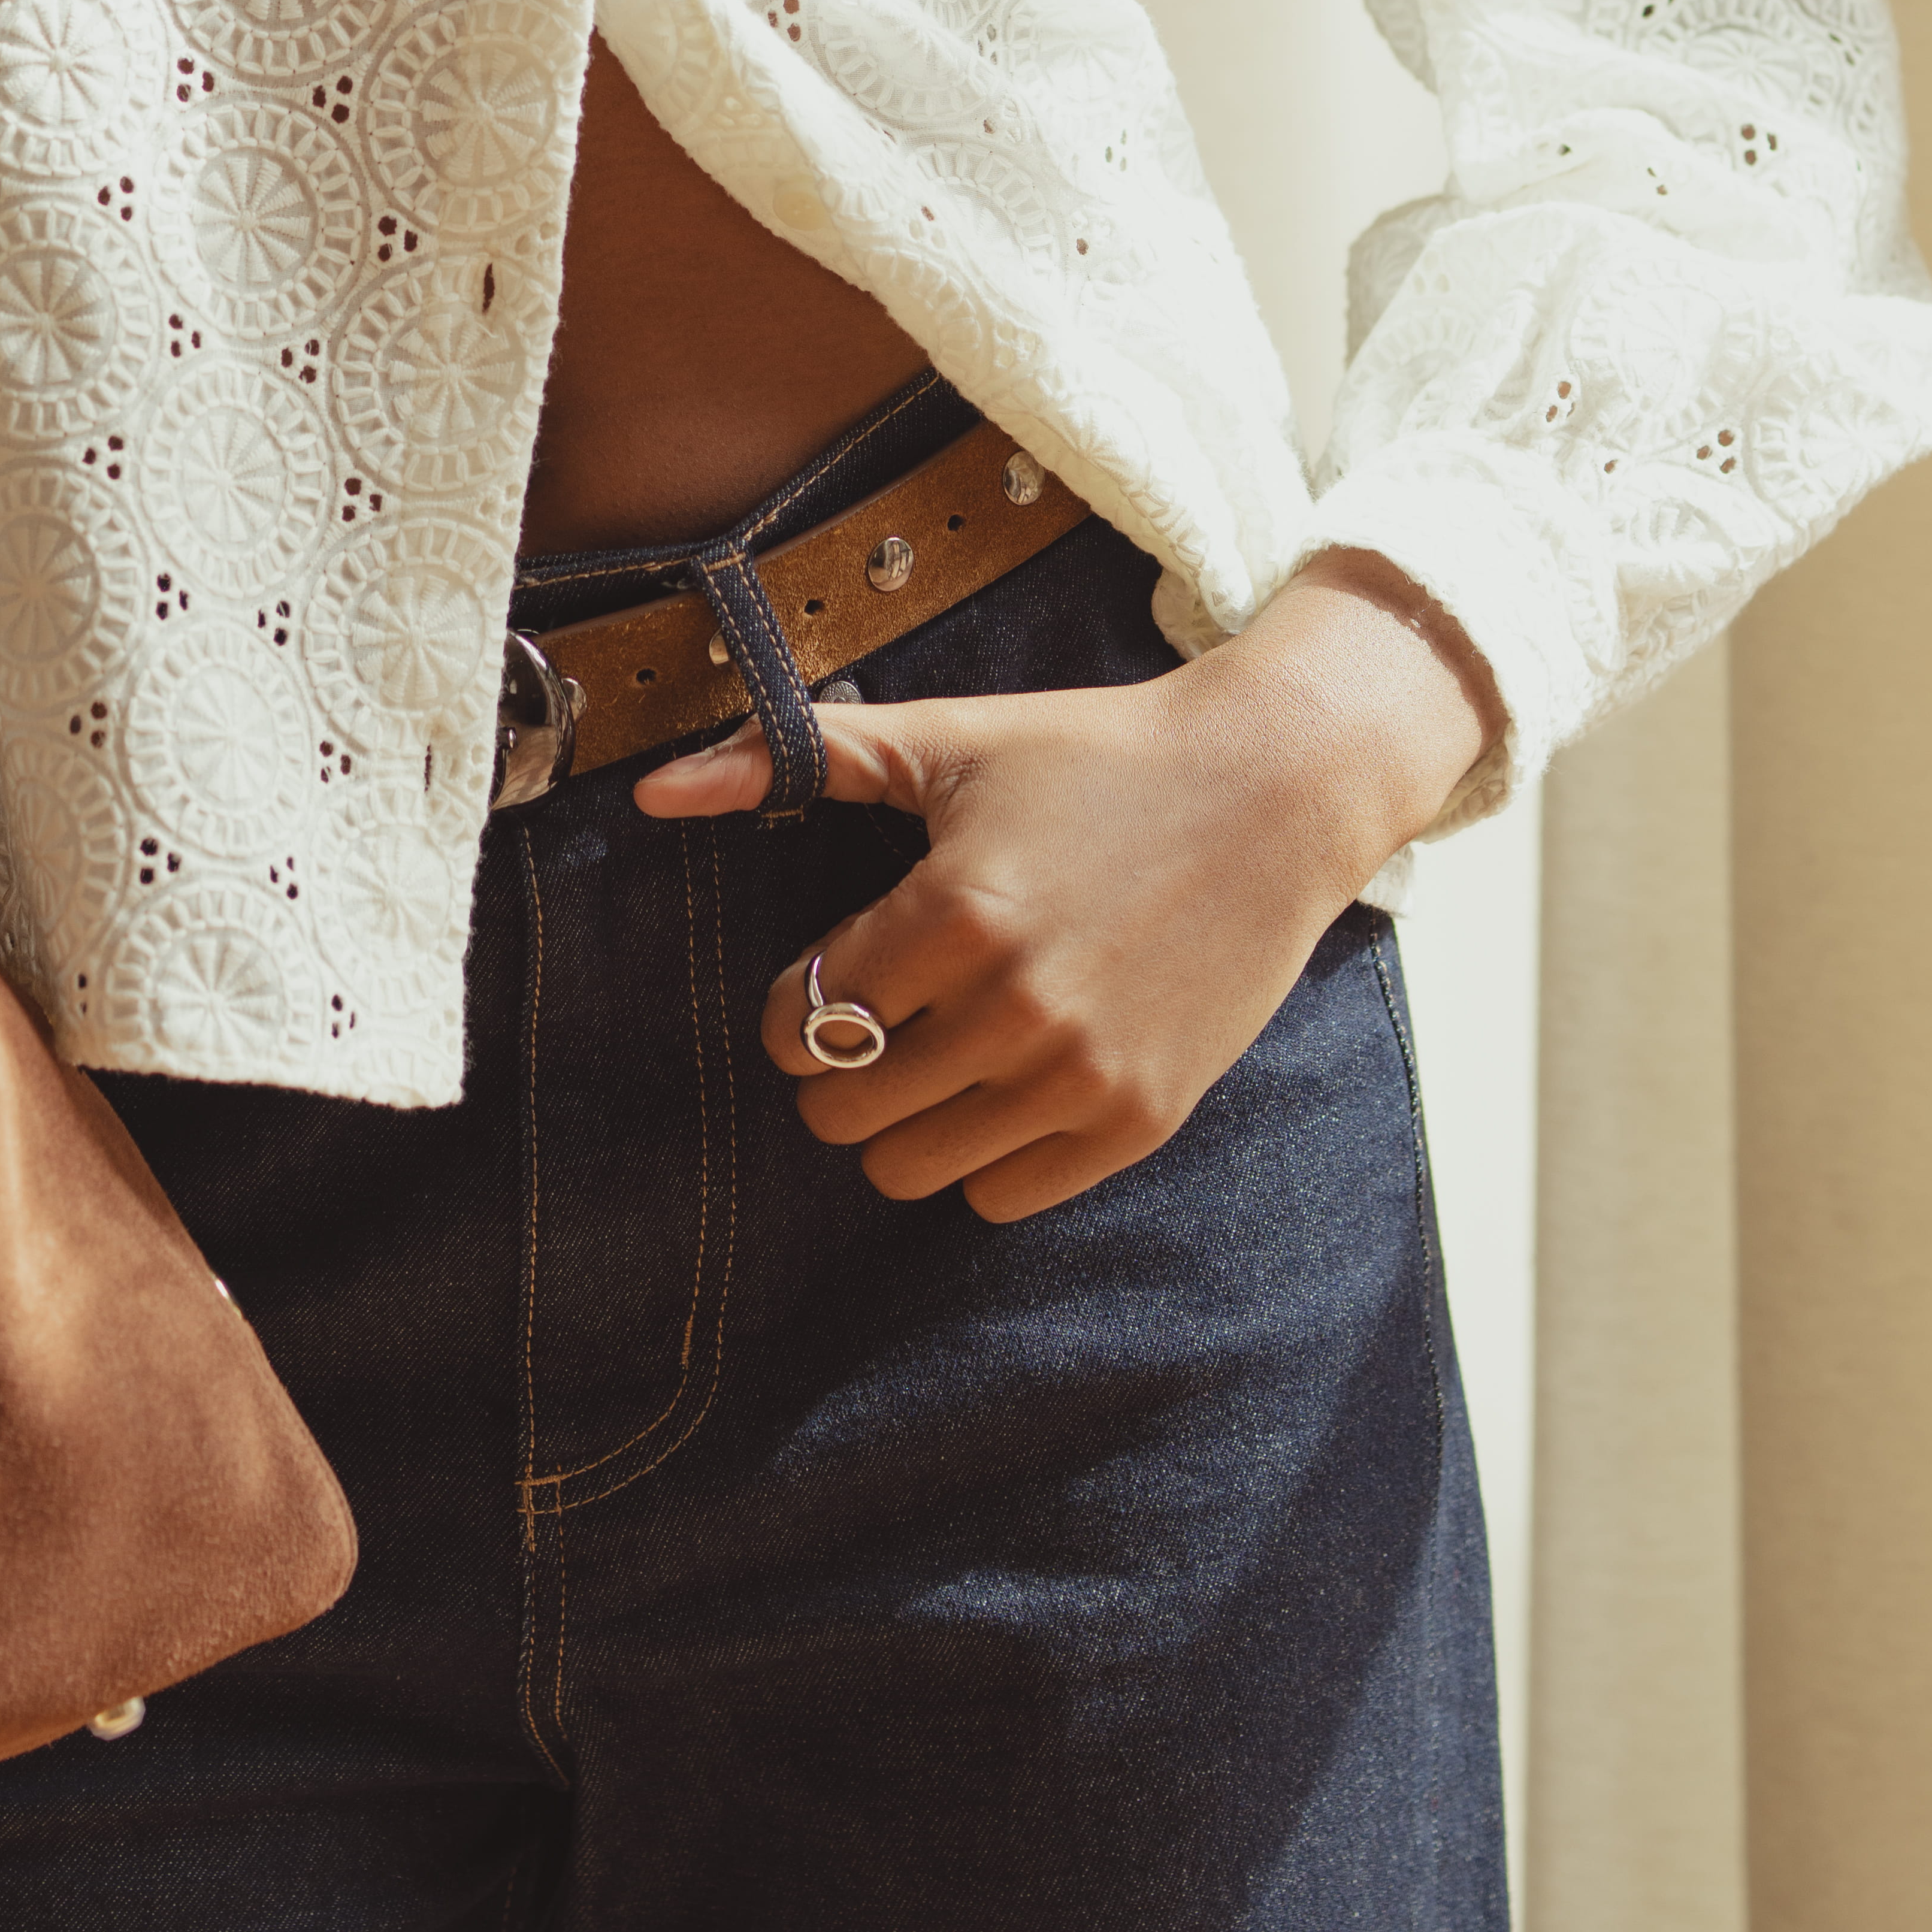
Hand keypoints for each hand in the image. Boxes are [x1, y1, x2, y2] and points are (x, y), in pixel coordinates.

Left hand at [634, 552, 1502, 1219]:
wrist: (1276, 787)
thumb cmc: (1096, 754)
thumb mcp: (946, 736)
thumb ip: (795, 757)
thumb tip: (655, 792)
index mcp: (957, 910)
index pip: (804, 1019)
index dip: (793, 1004)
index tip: (827, 976)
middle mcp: (1018, 1004)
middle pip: (845, 1107)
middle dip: (838, 1067)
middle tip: (877, 1019)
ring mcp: (1085, 1071)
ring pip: (912, 1166)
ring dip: (904, 1119)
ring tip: (937, 1053)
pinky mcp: (1141, 1117)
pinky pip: (1005, 1195)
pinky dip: (985, 1154)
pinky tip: (1005, 1082)